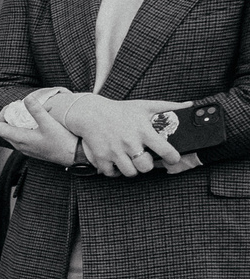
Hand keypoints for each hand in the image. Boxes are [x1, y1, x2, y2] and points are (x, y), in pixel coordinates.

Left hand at [0, 99, 81, 167]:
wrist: (74, 157)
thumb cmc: (63, 142)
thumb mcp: (50, 124)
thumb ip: (37, 111)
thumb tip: (26, 98)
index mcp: (18, 138)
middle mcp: (18, 144)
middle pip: (0, 128)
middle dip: (0, 114)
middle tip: (11, 104)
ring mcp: (24, 147)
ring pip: (9, 132)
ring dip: (10, 120)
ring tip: (18, 109)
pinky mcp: (31, 148)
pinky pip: (18, 135)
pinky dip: (18, 125)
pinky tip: (28, 119)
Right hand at [44, 92, 184, 176]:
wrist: (90, 113)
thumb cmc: (119, 110)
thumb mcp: (145, 106)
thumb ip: (168, 107)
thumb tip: (189, 105)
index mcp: (143, 131)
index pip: (165, 150)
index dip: (173, 158)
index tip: (173, 159)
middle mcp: (129, 143)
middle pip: (146, 167)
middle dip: (148, 165)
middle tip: (145, 160)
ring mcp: (115, 151)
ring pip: (130, 172)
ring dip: (132, 169)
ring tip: (132, 162)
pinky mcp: (101, 157)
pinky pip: (111, 173)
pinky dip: (115, 172)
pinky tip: (117, 164)